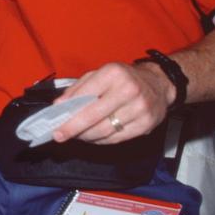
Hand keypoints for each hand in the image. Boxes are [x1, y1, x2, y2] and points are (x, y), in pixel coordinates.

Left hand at [51, 61, 176, 144]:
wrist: (158, 83)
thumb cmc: (125, 78)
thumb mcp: (100, 73)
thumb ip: (78, 88)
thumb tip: (60, 105)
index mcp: (114, 74)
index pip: (85, 95)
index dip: (68, 109)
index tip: (55, 119)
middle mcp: (128, 90)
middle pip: (93, 116)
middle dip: (73, 128)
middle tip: (60, 135)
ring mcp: (139, 109)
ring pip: (104, 130)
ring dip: (86, 136)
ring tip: (76, 135)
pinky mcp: (145, 124)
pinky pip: (116, 138)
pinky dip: (101, 140)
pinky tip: (93, 137)